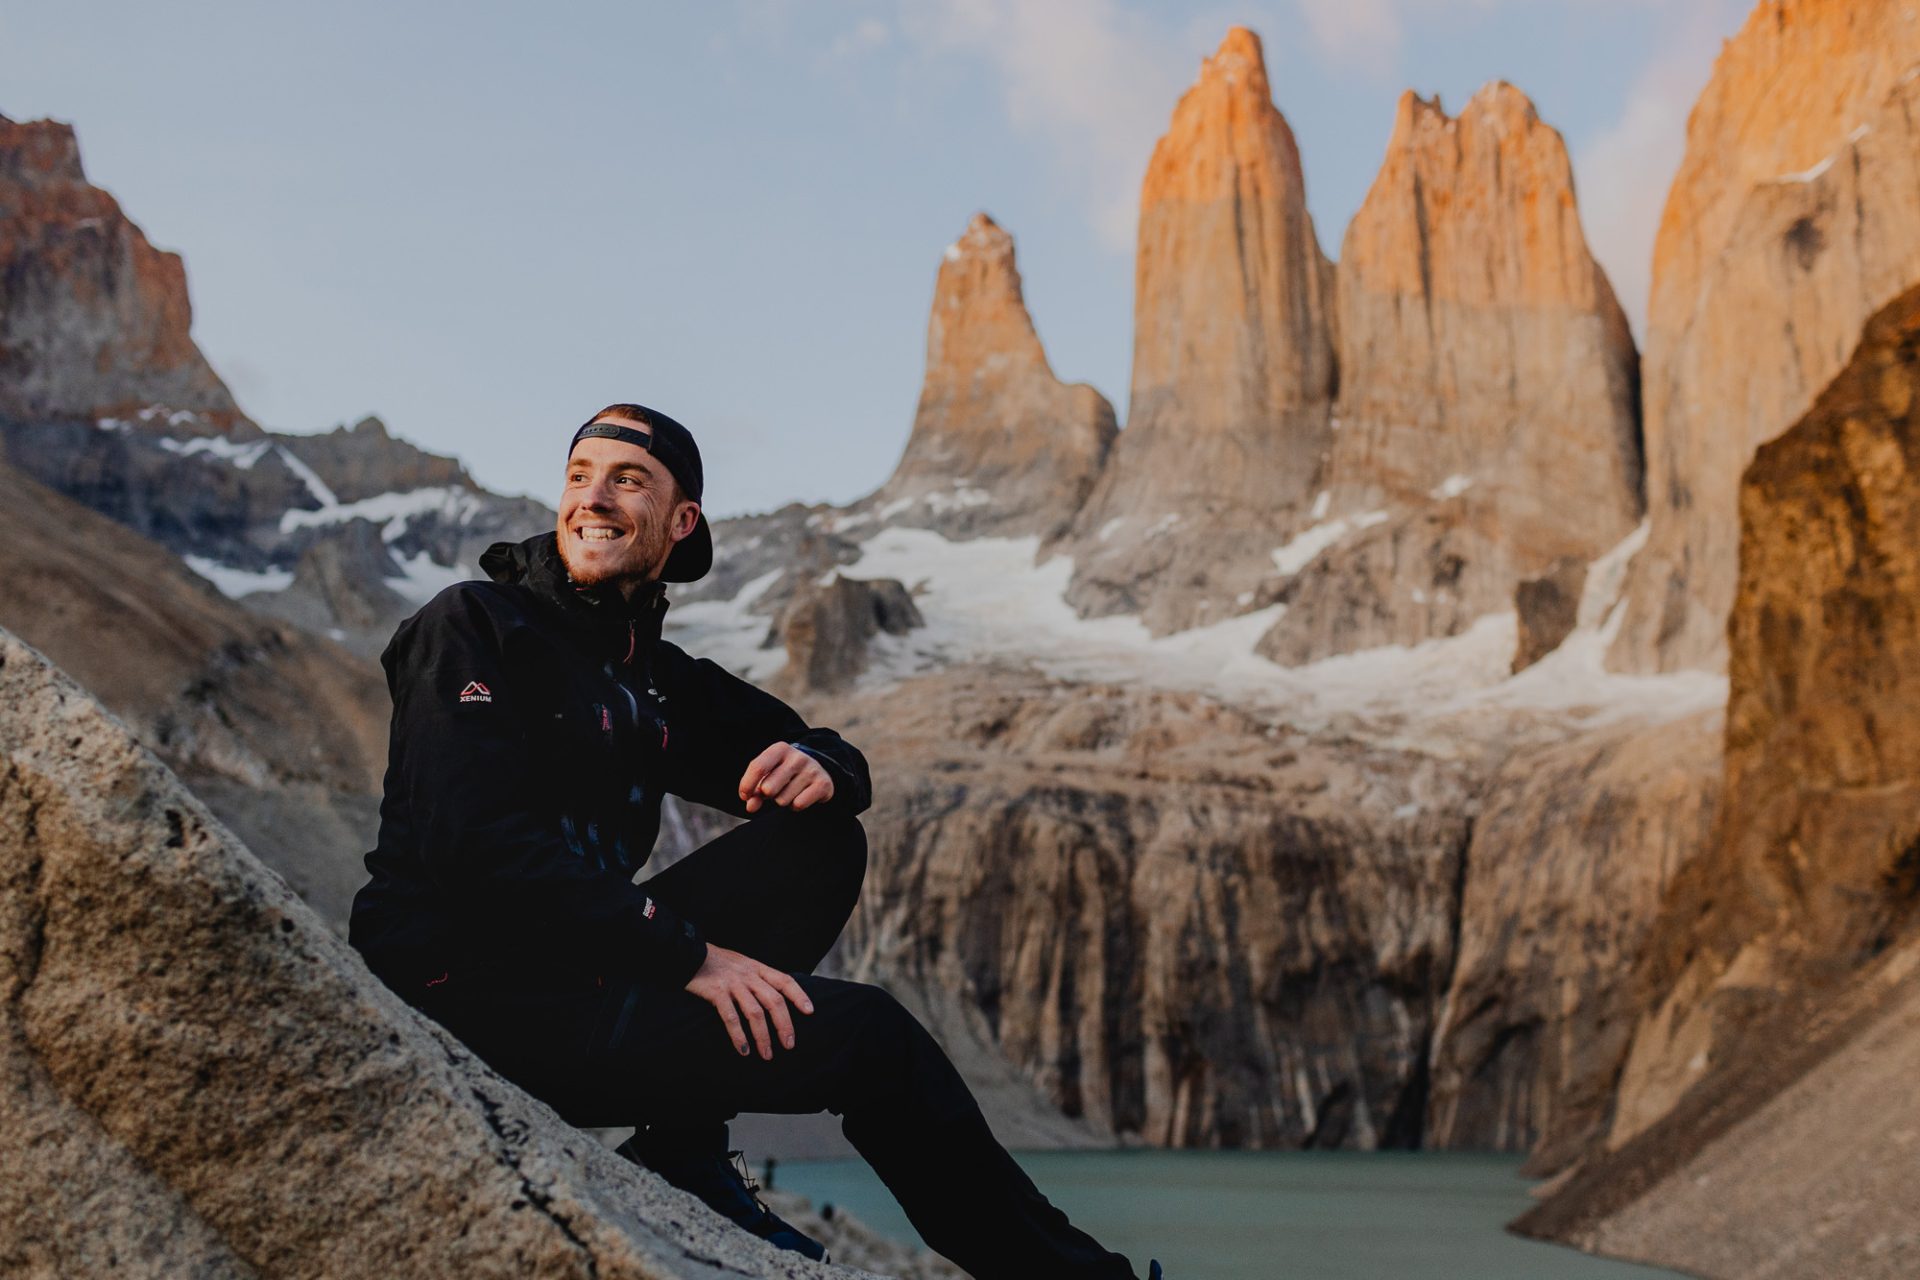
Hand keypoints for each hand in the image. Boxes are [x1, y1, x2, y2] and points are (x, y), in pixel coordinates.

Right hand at [684, 943, 813, 1058]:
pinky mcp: (716, 993)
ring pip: (755, 1013)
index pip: (785, 981)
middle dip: (784, 1025)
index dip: (799, 996)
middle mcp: (749, 975)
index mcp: (758, 968)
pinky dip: (739, 1036)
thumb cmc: (718, 963)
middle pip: (774, 1001)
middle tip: (789, 1045)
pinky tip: (743, 1050)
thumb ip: (757, 978)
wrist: (688, 952)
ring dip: (763, 1037)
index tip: (810, 1012)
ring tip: (767, 1055)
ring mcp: (733, 984)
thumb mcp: (743, 964)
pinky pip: (731, 1017)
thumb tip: (774, 998)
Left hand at [738, 742, 833, 813]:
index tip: (745, 796)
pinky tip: (800, 796)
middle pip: (768, 788)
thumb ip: (754, 790)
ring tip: (789, 791)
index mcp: (780, 749)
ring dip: (782, 801)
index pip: (758, 767)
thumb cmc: (783, 773)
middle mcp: (797, 757)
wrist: (815, 770)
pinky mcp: (822, 784)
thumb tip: (751, 806)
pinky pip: (798, 805)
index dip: (747, 785)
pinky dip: (795, 806)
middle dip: (767, 795)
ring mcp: (811, 770)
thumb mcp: (767, 775)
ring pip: (782, 800)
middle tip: (774, 790)